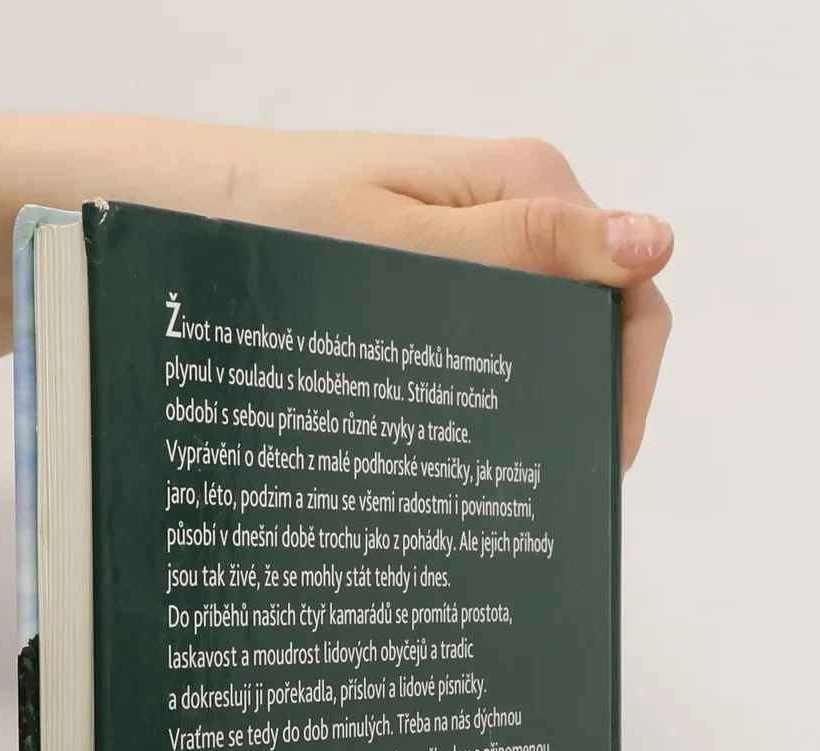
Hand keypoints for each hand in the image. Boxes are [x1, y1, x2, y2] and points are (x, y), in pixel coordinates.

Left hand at [26, 118, 674, 467]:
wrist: (167, 218)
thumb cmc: (265, 223)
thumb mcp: (398, 245)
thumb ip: (524, 249)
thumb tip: (652, 242)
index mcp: (527, 186)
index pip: (632, 288)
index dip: (628, 384)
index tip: (596, 467)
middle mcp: (508, 211)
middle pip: (589, 322)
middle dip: (575, 405)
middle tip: (528, 496)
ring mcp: (466, 246)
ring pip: (535, 339)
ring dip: (524, 408)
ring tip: (479, 485)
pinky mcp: (422, 277)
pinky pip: (481, 338)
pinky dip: (476, 395)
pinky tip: (442, 448)